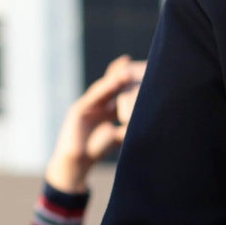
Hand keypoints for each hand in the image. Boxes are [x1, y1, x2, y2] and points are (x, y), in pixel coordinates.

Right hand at [47, 55, 144, 192]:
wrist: (77, 163)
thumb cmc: (97, 150)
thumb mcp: (118, 137)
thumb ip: (129, 128)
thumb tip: (149, 124)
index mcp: (105, 109)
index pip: (118, 91)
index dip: (127, 81)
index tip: (141, 70)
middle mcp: (96, 104)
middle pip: (109, 85)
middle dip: (119, 73)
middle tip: (132, 61)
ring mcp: (86, 105)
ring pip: (102, 88)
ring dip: (113, 79)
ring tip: (126, 70)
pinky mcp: (78, 110)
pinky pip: (93, 97)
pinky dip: (103, 89)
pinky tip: (114, 82)